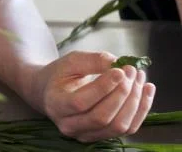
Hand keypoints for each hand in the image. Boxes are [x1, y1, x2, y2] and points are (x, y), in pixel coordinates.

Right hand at [31, 50, 155, 141]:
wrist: (52, 93)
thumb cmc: (60, 75)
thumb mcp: (70, 61)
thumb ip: (92, 61)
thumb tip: (118, 64)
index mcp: (55, 105)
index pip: (80, 102)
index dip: (103, 88)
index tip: (119, 70)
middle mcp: (69, 125)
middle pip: (102, 117)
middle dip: (122, 93)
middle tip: (131, 71)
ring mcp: (86, 135)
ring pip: (118, 126)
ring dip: (134, 102)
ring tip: (139, 79)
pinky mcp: (102, 137)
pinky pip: (128, 129)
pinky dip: (141, 110)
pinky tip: (146, 90)